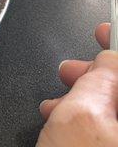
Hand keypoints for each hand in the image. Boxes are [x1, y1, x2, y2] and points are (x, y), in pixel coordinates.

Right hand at [37, 23, 117, 145]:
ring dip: (79, 97)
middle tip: (70, 70)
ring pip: (108, 106)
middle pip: (117, 85)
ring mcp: (115, 140)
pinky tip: (57, 119)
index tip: (102, 30)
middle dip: (93, 73)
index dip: (115, 46)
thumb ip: (98, 79)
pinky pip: (100, 127)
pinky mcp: (103, 146)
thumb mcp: (82, 114)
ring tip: (54, 102)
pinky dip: (78, 117)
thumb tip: (106, 60)